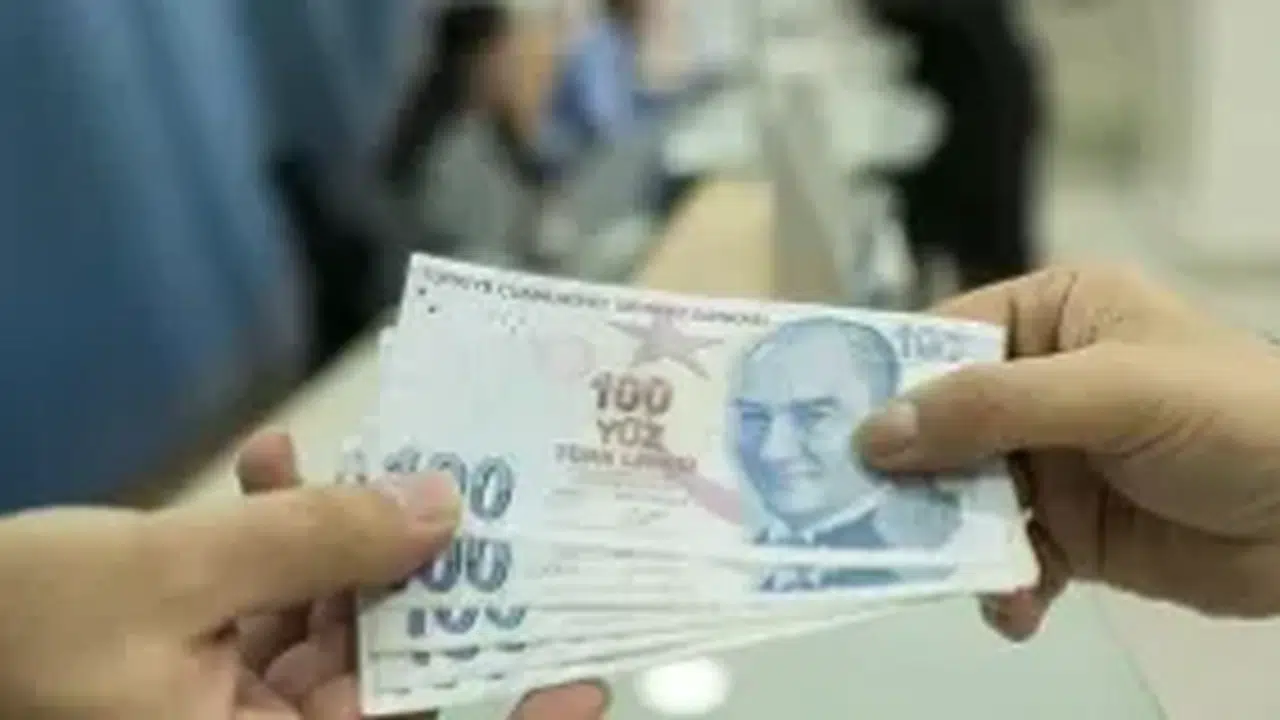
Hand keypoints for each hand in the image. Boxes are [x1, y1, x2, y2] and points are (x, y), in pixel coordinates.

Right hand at [0, 430, 608, 719]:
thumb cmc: (16, 630)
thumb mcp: (174, 576)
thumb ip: (312, 539)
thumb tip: (442, 509)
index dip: (512, 712)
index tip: (589, 672)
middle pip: (392, 660)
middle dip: (428, 572)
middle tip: (480, 492)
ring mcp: (239, 703)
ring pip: (336, 614)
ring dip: (342, 530)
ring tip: (355, 454)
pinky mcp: (211, 662)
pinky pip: (275, 599)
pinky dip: (277, 535)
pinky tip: (267, 463)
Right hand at [855, 266, 1279, 638]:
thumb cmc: (1233, 419)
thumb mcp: (1113, 392)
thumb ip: (994, 408)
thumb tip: (875, 434)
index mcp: (1052, 316)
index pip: (942, 340)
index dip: (882, 379)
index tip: (815, 420)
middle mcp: (1040, 384)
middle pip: (939, 425)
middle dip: (905, 473)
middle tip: (845, 512)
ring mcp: (1052, 461)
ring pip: (963, 498)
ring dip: (949, 540)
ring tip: (933, 572)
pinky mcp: (1071, 532)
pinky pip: (1007, 556)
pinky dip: (1002, 585)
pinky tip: (1014, 608)